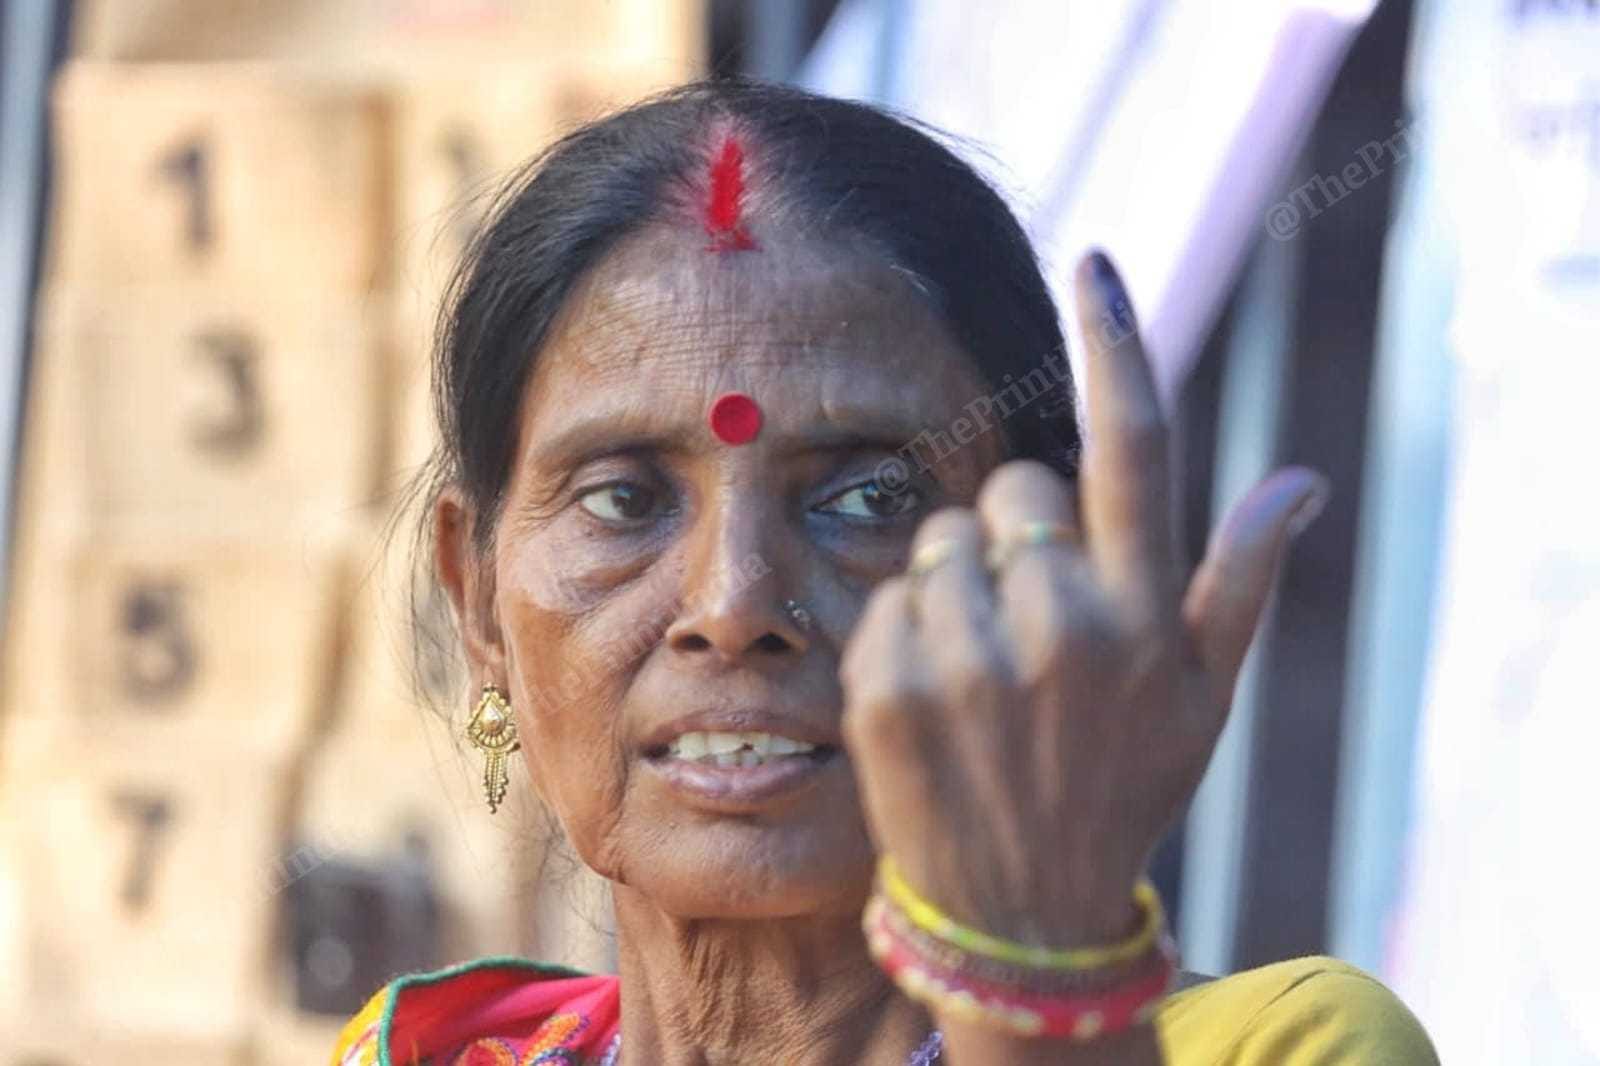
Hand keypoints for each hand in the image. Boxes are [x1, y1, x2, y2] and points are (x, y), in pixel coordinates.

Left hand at [839, 250, 1327, 948]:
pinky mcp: (886, 688)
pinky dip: (902, 632)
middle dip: (1017, 535)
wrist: (1020, 911)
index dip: (1117, 344)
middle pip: (1013, 491)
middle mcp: (1060, 626)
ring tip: (983, 674)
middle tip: (1033, 624)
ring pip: (939, 543)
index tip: (1096, 264)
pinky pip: (886, 597)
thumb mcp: (1199, 697)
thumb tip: (1300, 479)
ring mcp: (968, 659)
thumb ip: (1241, 581)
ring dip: (957, 588)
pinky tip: (934, 699)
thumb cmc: (1120, 786)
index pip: (1134, 445)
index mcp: (1141, 614)